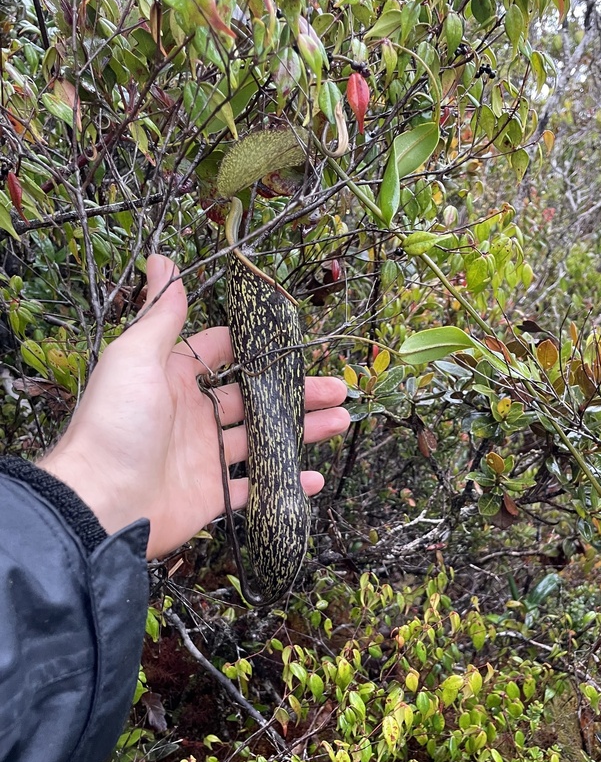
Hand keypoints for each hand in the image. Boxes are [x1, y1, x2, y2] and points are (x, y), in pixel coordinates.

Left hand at [38, 254, 349, 558]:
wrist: (98, 502)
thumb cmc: (115, 424)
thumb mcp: (135, 357)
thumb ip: (160, 314)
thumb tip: (163, 259)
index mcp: (173, 380)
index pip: (221, 354)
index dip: (256, 347)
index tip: (294, 341)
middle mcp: (192, 416)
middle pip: (255, 398)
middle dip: (297, 392)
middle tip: (338, 388)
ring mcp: (203, 458)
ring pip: (263, 440)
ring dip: (303, 430)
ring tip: (341, 420)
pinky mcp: (211, 497)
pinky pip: (255, 489)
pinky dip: (286, 484)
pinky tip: (314, 477)